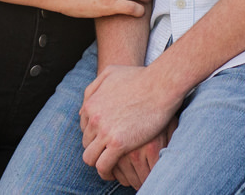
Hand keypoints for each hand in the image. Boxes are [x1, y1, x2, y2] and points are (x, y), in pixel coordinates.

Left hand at [81, 64, 184, 178]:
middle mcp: (94, 119)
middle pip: (86, 143)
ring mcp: (104, 131)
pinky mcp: (118, 143)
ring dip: (98, 162)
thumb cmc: (140, 77)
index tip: (106, 140)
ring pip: (90, 158)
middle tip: (111, 153)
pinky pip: (103, 166)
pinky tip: (115, 172)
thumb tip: (84, 108)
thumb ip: (94, 88)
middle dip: (97, 148)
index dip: (95, 135)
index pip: (84, 128)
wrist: (160, 84)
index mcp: (91, 104)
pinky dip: (106, 172)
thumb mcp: (110, 73)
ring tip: (111, 166)